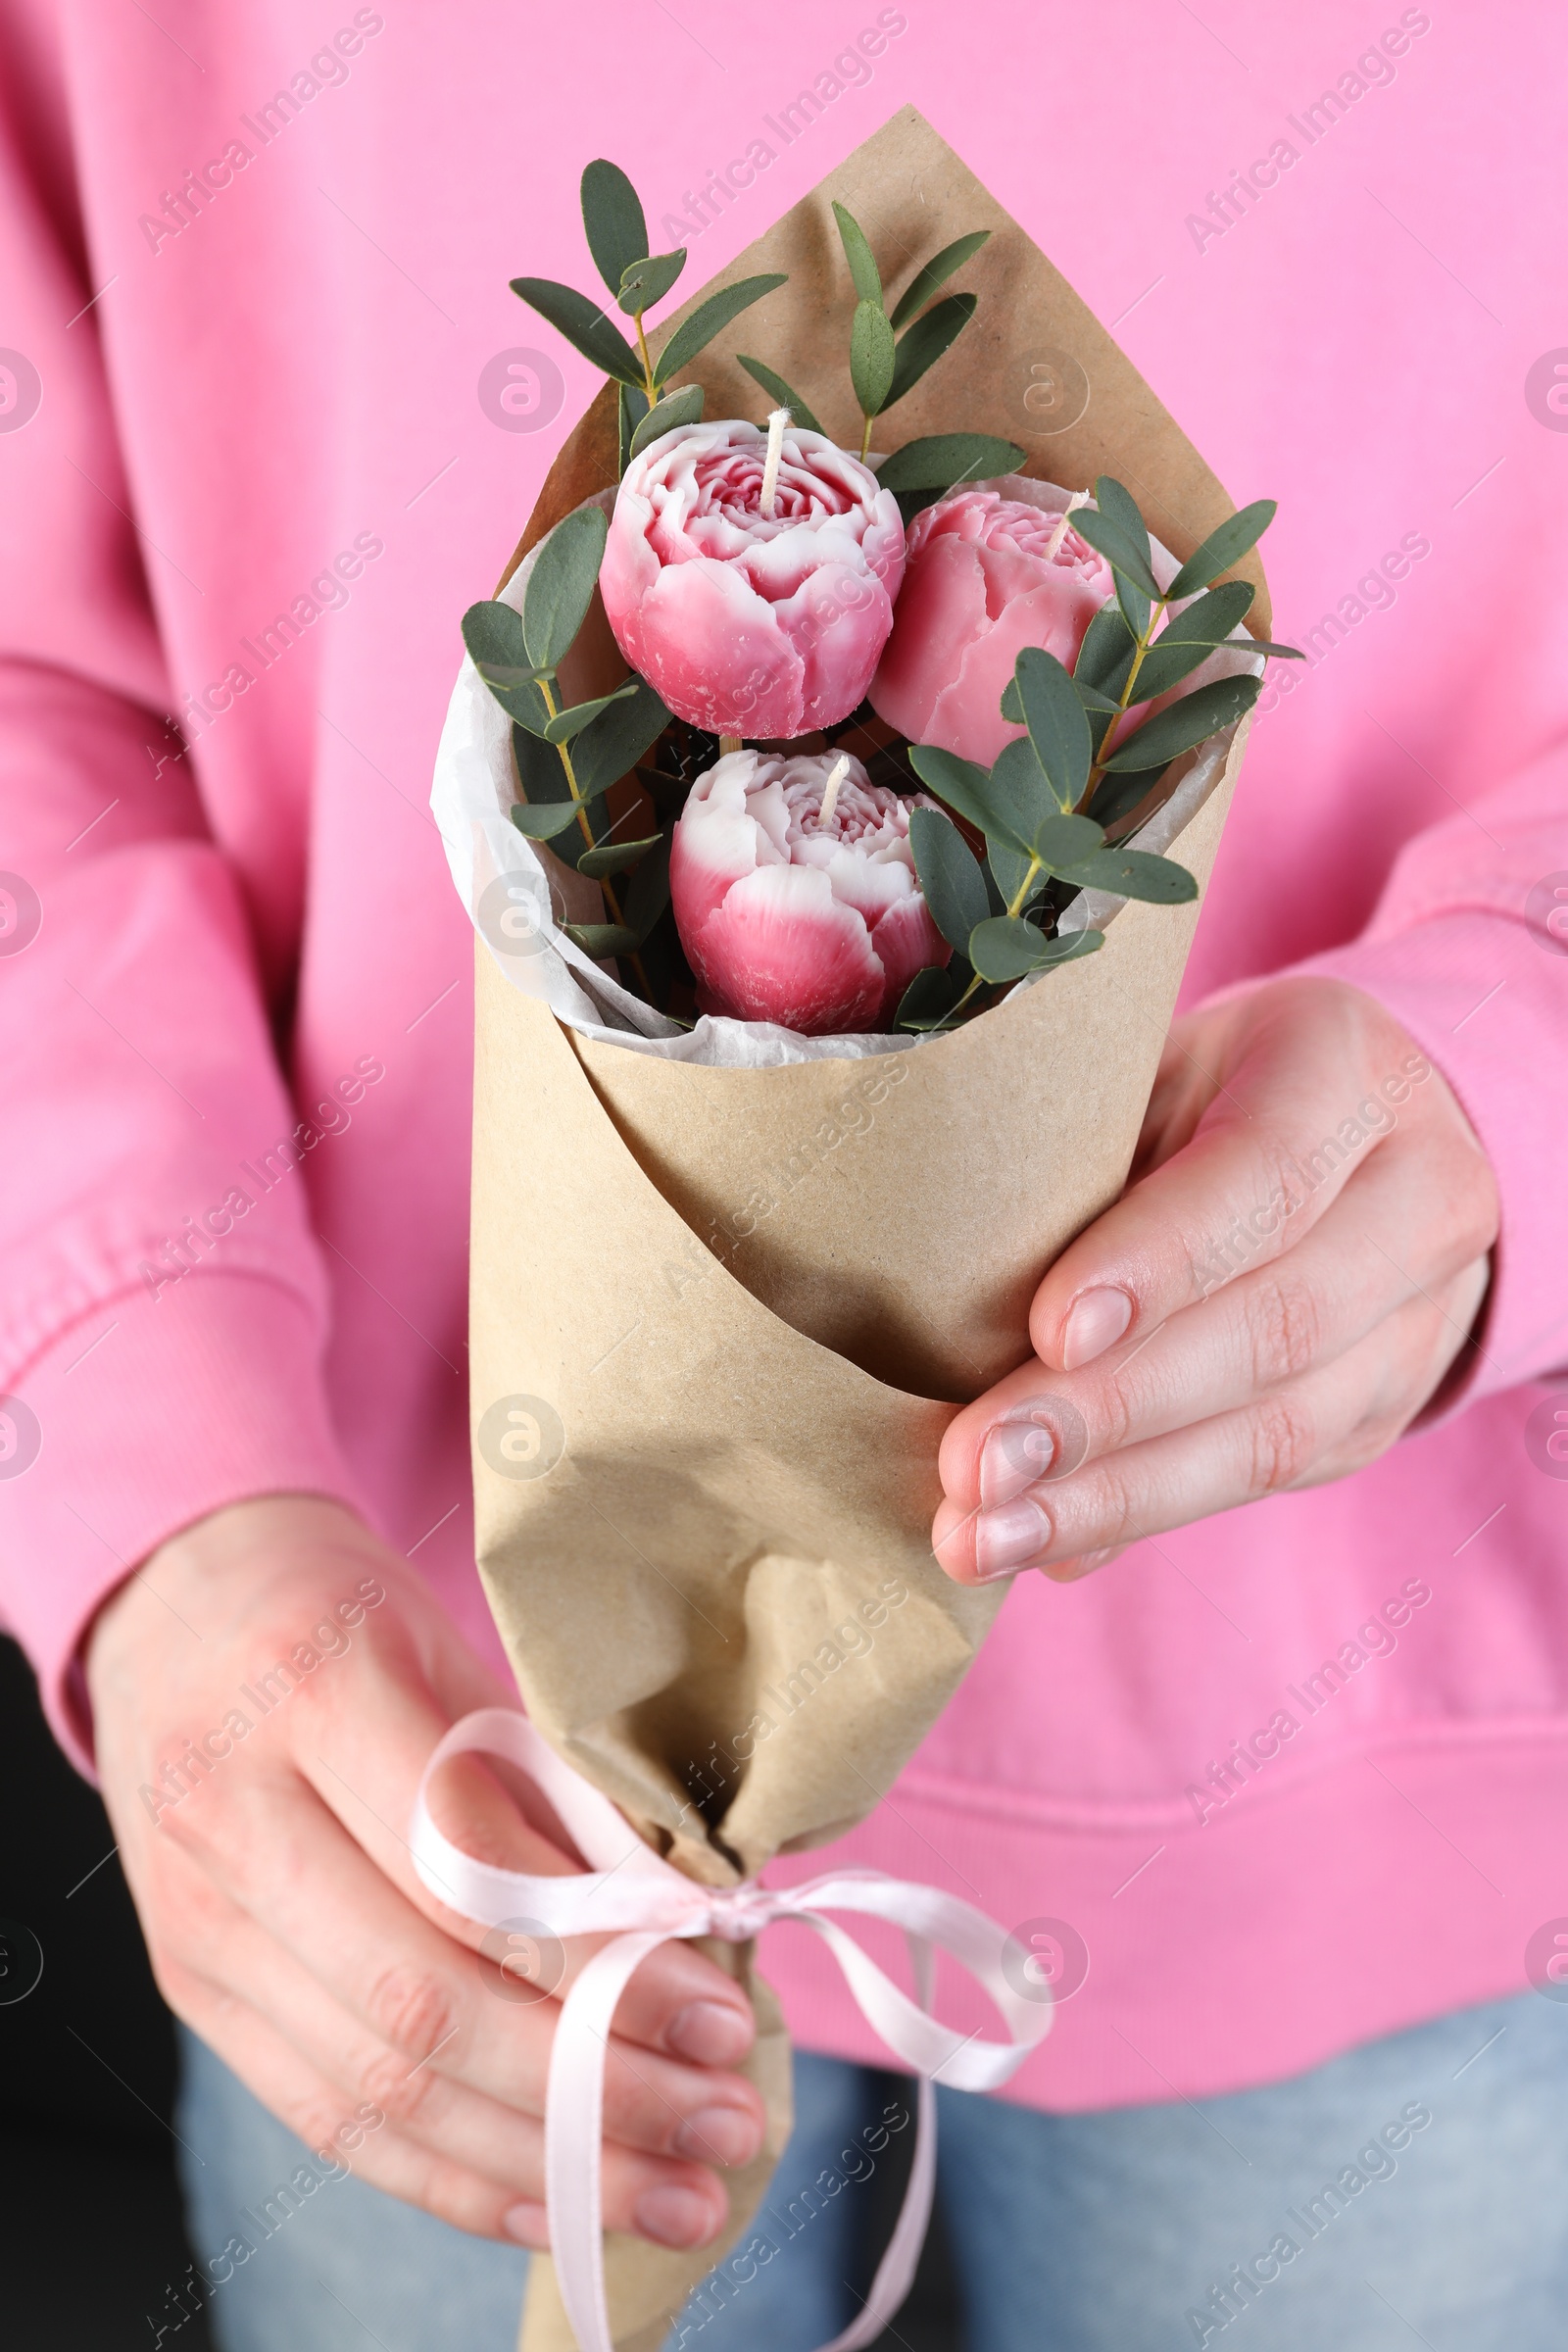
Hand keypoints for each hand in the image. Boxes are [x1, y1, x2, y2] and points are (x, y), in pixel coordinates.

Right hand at [87, 1496, 763, 2250]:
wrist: (173, 1605)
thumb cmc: (343, 1613)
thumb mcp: (455, 1649)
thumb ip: (549, 1788)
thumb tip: (682, 1926)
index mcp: (311, 1696)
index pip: (468, 1872)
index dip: (601, 1963)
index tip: (717, 2011)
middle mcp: (233, 1821)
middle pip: (421, 2005)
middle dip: (592, 2086)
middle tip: (721, 2123)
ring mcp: (201, 1923)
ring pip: (378, 2091)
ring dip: (543, 2161)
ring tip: (675, 2193)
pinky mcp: (195, 1994)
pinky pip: (328, 2122)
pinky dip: (454, 2178)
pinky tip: (561, 2200)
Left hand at [933, 977, 1498, 1583]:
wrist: (1357, 1136)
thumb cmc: (1201, 1091)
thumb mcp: (1149, 1070)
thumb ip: (1082, 1159)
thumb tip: (938, 1289)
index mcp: (1346, 1072)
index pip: (1269, 1171)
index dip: (1162, 1257)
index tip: (1051, 1328)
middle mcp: (1418, 1196)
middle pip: (1277, 1324)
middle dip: (1111, 1410)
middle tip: (977, 1466)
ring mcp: (1418, 1319)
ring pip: (1278, 1431)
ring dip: (1116, 1497)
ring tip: (986, 1535)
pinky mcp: (1383, 1413)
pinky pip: (1266, 1483)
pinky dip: (1138, 1516)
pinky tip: (1043, 1545)